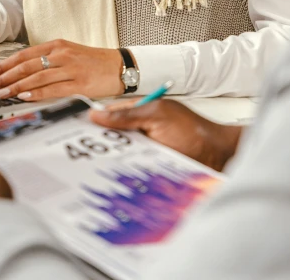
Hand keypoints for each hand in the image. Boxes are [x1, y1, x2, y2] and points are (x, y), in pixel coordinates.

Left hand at [0, 39, 123, 101]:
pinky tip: (22, 96)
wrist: (121, 66)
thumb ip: (47, 61)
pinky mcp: (79, 83)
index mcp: (56, 46)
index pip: (23, 55)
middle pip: (25, 65)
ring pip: (35, 76)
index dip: (2, 65)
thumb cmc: (93, 63)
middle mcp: (61, 54)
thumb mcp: (68, 55)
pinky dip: (35, 92)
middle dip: (2, 77)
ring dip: (13, 86)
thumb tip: (21, 74)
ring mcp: (70, 68)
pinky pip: (52, 88)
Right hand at [91, 100, 241, 171]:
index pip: (108, 114)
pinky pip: (128, 170)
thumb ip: (126, 116)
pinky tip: (109, 178)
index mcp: (139, 111)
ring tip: (87, 168)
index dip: (92, 121)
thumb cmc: (192, 130)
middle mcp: (139, 130)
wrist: (216, 155)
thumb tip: (96, 114)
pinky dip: (120, 173)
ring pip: (118, 156)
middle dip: (97, 144)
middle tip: (76, 154)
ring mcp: (143, 150)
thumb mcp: (156, 116)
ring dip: (108, 161)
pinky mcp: (147, 168)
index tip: (73, 130)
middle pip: (110, 137)